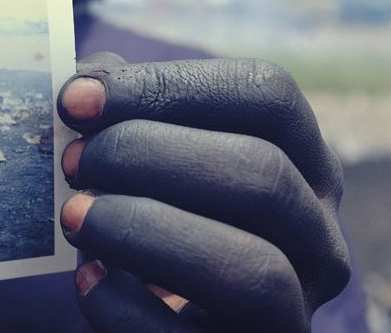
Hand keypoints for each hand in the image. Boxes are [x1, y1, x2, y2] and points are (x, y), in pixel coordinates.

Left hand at [57, 53, 348, 332]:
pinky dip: (124, 307)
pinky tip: (86, 279)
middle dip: (144, 155)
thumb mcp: (155, 161)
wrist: (171, 323)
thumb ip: (127, 114)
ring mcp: (294, 311)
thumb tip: (87, 81)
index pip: (265, 94)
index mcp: (303, 163)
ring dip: (143, 229)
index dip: (166, 86)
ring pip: (252, 268)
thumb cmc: (160, 223)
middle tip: (71, 161)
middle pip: (261, 172)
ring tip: (72, 215)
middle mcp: (319, 237)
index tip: (76, 100)